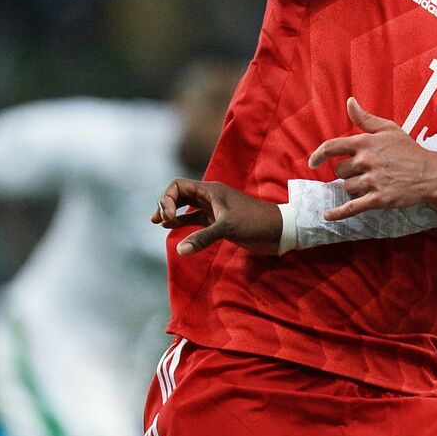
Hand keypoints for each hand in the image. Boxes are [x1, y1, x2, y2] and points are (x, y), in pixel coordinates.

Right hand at [152, 178, 281, 256]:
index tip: (168, 217)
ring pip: (186, 207)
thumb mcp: (228, 227)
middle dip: (165, 203)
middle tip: (160, 220)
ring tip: (157, 222)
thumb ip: (203, 238)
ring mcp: (213, 209)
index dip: (167, 198)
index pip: (178, 185)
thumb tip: (180, 250)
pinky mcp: (218, 222)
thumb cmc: (256, 223)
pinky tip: (172, 229)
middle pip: (179, 194)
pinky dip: (182, 223)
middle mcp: (210, 197)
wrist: (278, 231)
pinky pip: (195, 220)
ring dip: (172, 213)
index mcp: (211, 190)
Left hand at [307, 98, 436, 221]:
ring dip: (355, 188)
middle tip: (367, 172)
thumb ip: (365, 118)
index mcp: (366, 143)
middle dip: (349, 173)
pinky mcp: (378, 199)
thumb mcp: (389, 129)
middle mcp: (366, 161)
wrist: (431, 174)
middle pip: (340, 171)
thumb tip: (350, 102)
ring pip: (347, 187)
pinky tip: (327, 216)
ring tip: (373, 184)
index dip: (319, 155)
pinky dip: (338, 213)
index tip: (313, 162)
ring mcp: (372, 181)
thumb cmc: (410, 151)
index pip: (332, 147)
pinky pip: (352, 208)